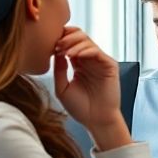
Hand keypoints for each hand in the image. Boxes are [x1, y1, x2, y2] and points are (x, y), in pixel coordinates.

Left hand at [52, 27, 130, 149]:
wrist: (96, 121)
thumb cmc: (80, 108)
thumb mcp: (62, 88)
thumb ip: (59, 70)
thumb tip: (55, 52)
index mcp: (78, 64)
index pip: (70, 43)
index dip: (60, 39)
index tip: (48, 45)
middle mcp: (90, 60)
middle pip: (79, 37)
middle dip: (66, 37)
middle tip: (56, 46)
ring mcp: (100, 62)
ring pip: (87, 41)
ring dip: (73, 43)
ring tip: (62, 51)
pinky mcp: (110, 66)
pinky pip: (97, 51)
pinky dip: (85, 50)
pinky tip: (74, 56)